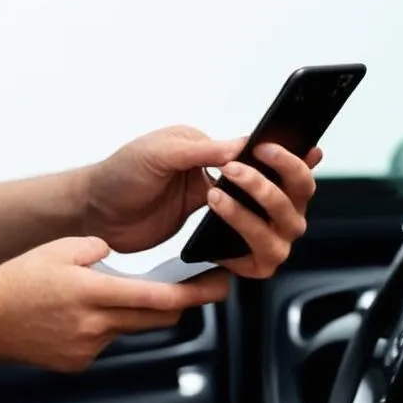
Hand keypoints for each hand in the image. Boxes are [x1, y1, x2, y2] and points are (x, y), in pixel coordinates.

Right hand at [0, 236, 230, 371]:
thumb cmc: (16, 282)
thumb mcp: (59, 248)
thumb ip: (96, 248)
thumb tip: (113, 254)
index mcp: (93, 293)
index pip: (157, 297)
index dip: (194, 293)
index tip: (219, 285)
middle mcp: (95, 326)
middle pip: (157, 318)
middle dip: (184, 302)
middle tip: (205, 286)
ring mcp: (88, 348)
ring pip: (132, 328)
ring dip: (140, 311)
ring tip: (123, 290)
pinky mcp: (79, 361)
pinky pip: (108, 340)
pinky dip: (109, 324)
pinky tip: (86, 312)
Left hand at [86, 126, 322, 278]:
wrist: (94, 211)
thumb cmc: (122, 173)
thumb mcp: (158, 152)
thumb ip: (202, 150)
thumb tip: (245, 146)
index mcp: (225, 155)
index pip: (280, 159)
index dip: (300, 161)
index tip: (308, 152)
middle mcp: (235, 186)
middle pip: (292, 198)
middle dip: (274, 189)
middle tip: (236, 176)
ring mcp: (229, 219)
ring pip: (279, 231)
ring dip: (256, 218)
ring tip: (215, 199)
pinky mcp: (216, 247)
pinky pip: (252, 256)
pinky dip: (247, 254)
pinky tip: (224, 246)